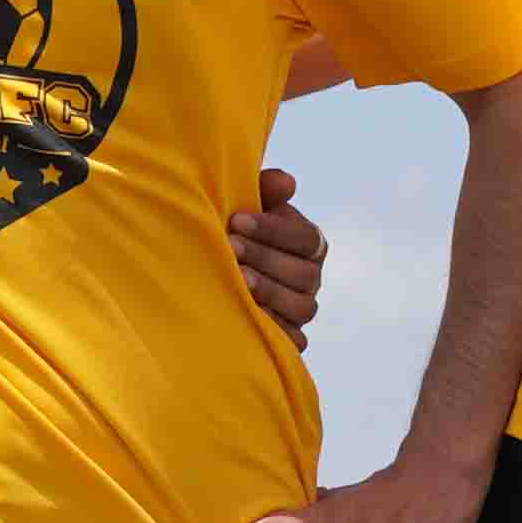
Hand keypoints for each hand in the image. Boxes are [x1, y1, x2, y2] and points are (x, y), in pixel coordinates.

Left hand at [229, 164, 324, 342]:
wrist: (211, 270)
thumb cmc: (233, 234)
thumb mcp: (245, 207)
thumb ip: (264, 191)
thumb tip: (285, 182)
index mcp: (307, 243)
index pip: (305, 237)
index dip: (274, 229)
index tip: (237, 220)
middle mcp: (310, 277)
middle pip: (304, 273)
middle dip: (266, 258)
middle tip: (231, 247)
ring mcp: (301, 309)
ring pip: (302, 306)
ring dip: (269, 292)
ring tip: (237, 279)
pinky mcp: (290, 338)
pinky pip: (294, 340)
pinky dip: (275, 329)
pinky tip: (248, 315)